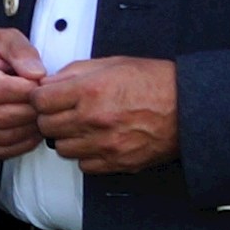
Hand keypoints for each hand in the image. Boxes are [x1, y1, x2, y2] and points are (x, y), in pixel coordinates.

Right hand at [0, 26, 49, 159]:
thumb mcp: (3, 38)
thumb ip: (22, 51)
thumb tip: (38, 74)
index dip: (27, 92)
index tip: (41, 85)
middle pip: (1, 117)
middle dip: (31, 112)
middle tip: (45, 103)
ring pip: (1, 136)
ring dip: (28, 131)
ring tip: (40, 116)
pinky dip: (19, 145)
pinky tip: (30, 132)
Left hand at [35, 55, 179, 173]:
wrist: (190, 108)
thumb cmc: (155, 83)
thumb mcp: (113, 64)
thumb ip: (75, 72)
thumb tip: (49, 82)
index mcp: (91, 90)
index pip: (39, 100)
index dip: (41, 98)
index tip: (47, 98)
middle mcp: (94, 119)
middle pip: (46, 126)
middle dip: (51, 117)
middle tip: (64, 112)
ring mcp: (105, 144)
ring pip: (61, 148)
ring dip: (67, 137)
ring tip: (83, 127)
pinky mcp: (117, 163)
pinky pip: (84, 165)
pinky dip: (86, 155)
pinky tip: (97, 141)